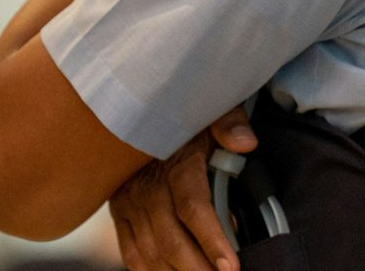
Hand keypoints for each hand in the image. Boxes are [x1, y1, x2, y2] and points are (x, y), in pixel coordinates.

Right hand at [110, 108, 258, 270]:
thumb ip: (230, 124)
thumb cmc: (186, 118)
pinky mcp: (118, 213)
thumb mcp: (211, 110)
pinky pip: (131, 252)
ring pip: (150, 252)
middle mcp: (146, 186)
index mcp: (175, 163)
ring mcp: (129, 202)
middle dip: (199, 269)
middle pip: (171, 240)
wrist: (138, 110)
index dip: (212, 239)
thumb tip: (246, 142)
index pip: (193, 207)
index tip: (231, 266)